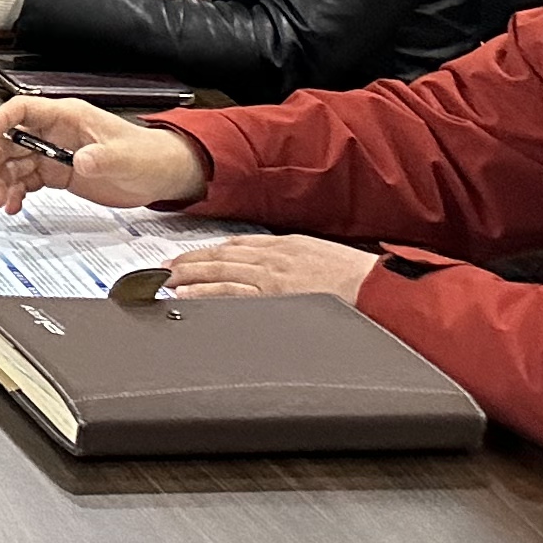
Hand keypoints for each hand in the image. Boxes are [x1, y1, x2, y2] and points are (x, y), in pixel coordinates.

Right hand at [0, 97, 209, 214]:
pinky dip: (17, 192)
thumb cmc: (146, 154)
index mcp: (68, 117)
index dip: (2, 119)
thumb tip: (80, 161)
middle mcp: (56, 134)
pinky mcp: (59, 174)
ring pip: (16, 163)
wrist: (161, 175)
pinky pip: (28, 180)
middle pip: (12, 139)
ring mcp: (55, 154)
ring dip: (2, 180)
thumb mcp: (125, 156)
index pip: (25, 110)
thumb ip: (102, 158)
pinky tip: (13, 205)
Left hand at [164, 234, 380, 304]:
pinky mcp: (271, 297)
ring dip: (189, 275)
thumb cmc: (358, 279)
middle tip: (165, 266)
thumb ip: (299, 261)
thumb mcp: (324, 257)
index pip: (239, 245)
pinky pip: (228, 293)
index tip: (194, 256)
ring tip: (167, 279)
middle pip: (221, 256)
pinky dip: (204, 293)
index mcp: (287, 246)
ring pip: (218, 272)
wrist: (376, 289)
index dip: (212, 251)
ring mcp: (270, 278)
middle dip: (191, 261)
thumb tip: (287, 272)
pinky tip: (186, 296)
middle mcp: (273, 257)